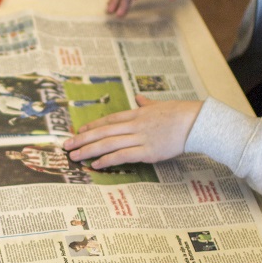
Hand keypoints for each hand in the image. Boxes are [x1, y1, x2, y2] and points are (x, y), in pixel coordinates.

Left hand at [63, 95, 200, 167]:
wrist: (195, 121)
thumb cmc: (180, 113)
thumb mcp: (159, 105)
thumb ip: (146, 103)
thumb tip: (138, 97)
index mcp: (136, 114)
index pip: (109, 119)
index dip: (92, 126)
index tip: (78, 130)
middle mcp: (134, 125)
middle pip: (103, 132)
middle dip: (82, 139)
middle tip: (66, 145)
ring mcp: (139, 139)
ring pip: (108, 144)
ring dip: (89, 150)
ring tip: (74, 157)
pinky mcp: (147, 152)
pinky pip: (122, 156)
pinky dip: (107, 160)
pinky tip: (95, 165)